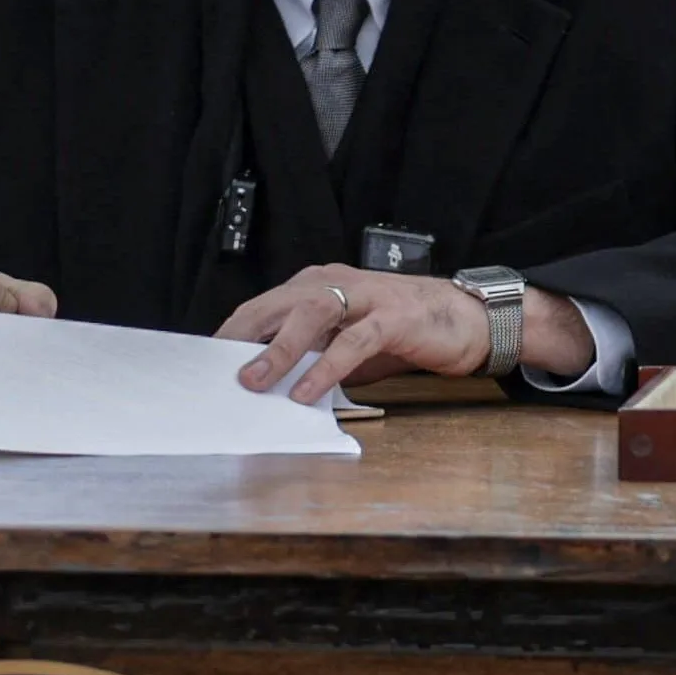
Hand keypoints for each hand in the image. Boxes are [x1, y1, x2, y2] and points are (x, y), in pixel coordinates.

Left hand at [217, 264, 585, 402]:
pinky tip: (308, 390)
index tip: (205, 362)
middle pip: (278, 307)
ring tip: (254, 380)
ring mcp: (365, 298)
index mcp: (319, 287)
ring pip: (311, 317)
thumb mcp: (350, 348)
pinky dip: (327, 367)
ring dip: (278, 350)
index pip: (264, 307)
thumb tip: (274, 388)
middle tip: (217, 372)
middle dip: (244, 338)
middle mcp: (336, 284)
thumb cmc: (404, 333)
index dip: (234, 332)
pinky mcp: (393, 317)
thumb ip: (314, 359)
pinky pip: (353, 342)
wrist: (469, 320)